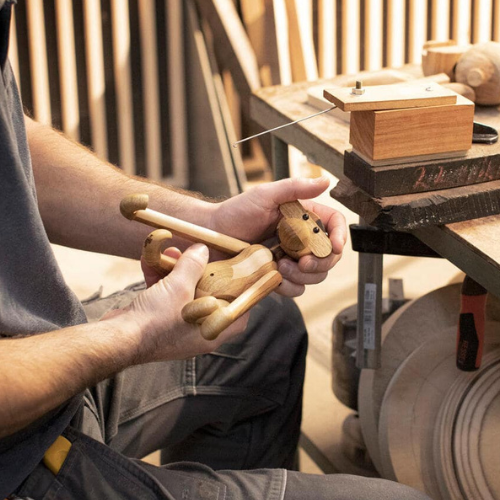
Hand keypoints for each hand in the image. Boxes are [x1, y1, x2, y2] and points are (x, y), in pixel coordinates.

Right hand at [121, 244, 247, 361]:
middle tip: (201, 256)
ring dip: (177, 271)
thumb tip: (203, 250)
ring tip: (173, 252)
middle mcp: (196, 332)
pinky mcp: (157, 320)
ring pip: (184, 294)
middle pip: (209, 298)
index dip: (242, 295)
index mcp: (211, 332)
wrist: (117, 338)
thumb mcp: (179, 287)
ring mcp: (177, 327)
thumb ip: (193, 266)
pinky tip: (151, 260)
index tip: (240, 275)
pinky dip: (160, 279)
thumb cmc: (155, 321)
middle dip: (202, 274)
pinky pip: (165, 297)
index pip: (238, 315)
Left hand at [208, 177, 346, 296]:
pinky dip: (289, 286)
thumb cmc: (234, 212)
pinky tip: (274, 276)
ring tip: (279, 266)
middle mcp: (300, 239)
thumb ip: (294, 187)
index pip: (333, 225)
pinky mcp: (278, 276)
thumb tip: (325, 181)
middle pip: (329, 255)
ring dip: (303, 275)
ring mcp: (290, 259)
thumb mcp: (264, 195)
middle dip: (321, 262)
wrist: (211, 236)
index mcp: (302, 217)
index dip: (340, 236)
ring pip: (315, 275)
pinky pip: (296, 289)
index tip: (335, 246)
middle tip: (303, 263)